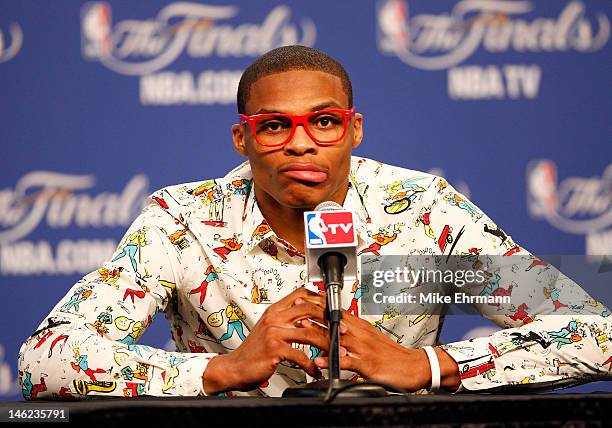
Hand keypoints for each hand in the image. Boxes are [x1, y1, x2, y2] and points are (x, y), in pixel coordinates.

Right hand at [202, 288, 328, 393]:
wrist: (234, 367)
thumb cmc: (253, 351)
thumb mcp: (268, 329)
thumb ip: (285, 320)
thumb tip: (307, 318)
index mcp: (274, 310)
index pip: (300, 294)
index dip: (320, 298)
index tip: (332, 307)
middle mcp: (274, 318)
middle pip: (309, 309)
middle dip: (330, 319)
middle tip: (341, 330)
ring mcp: (274, 333)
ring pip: (310, 334)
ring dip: (326, 344)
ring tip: (335, 353)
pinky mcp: (275, 350)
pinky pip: (301, 356)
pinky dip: (312, 365)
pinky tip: (315, 370)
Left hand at [313, 309, 460, 391]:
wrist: (413, 366)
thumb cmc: (390, 354)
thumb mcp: (368, 339)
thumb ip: (349, 333)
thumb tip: (330, 328)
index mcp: (359, 326)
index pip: (335, 310)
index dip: (317, 303)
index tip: (301, 297)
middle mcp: (360, 334)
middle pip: (333, 319)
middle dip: (313, 311)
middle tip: (296, 306)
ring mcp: (363, 348)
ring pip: (338, 337)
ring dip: (320, 331)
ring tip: (304, 328)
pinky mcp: (368, 364)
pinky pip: (348, 361)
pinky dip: (334, 361)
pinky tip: (322, 361)